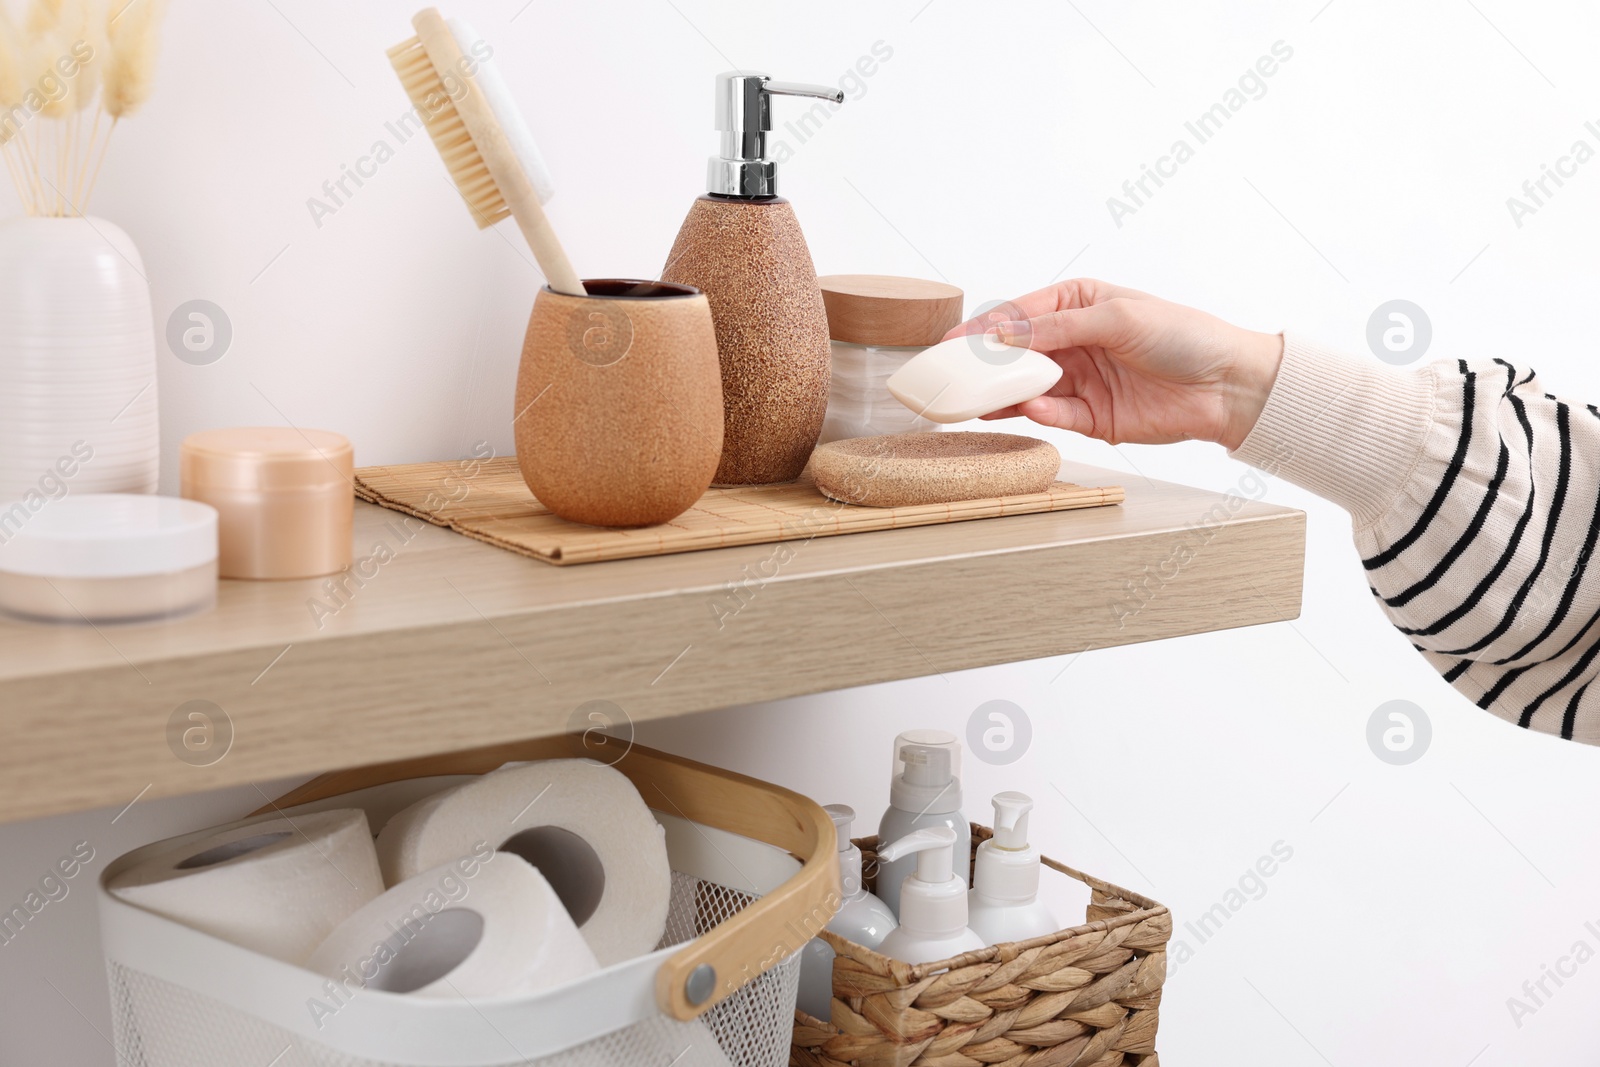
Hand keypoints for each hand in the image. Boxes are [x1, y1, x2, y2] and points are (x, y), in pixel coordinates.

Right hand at [943, 279, 1283, 450]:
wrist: (1227, 384)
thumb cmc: (1182, 335)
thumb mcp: (1116, 317)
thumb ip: (1057, 327)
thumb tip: (1005, 334)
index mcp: (1077, 305)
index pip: (1019, 314)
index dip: (983, 327)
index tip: (952, 341)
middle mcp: (1073, 342)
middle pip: (1016, 355)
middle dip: (985, 365)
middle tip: (953, 376)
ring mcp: (1080, 381)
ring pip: (1028, 388)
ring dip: (1005, 394)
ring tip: (977, 399)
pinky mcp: (1091, 418)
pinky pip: (1055, 416)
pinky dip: (1041, 413)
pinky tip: (1030, 407)